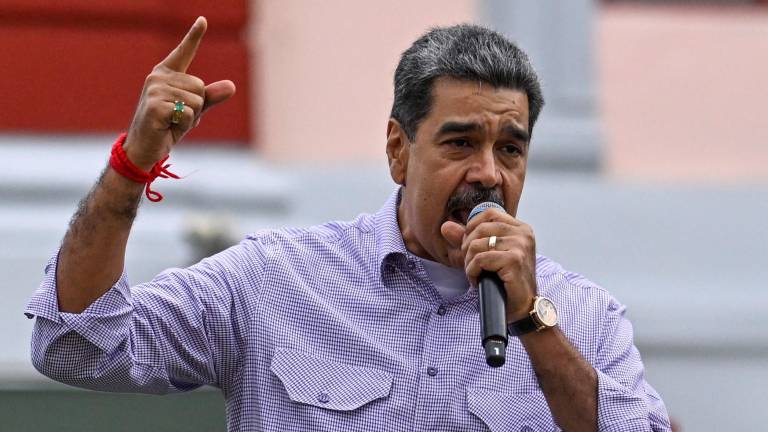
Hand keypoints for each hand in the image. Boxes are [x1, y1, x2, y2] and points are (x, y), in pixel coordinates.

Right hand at [123, 16, 235, 170]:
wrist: (145, 148)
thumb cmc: (168, 126)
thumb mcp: (194, 110)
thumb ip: (211, 97)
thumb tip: (231, 86)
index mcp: (166, 74)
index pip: (184, 52)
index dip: (194, 35)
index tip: (203, 20)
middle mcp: (158, 77)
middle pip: (200, 86)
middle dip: (197, 106)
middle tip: (178, 116)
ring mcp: (155, 90)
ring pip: (197, 100)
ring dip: (191, 117)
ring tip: (172, 122)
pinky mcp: (156, 106)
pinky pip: (189, 113)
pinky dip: (184, 125)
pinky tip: (168, 127)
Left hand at [441, 209, 536, 321]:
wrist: (522, 307)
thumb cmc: (505, 282)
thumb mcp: (485, 256)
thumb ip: (466, 239)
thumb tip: (445, 226)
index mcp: (520, 228)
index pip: (488, 213)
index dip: (472, 227)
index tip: (470, 247)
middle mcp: (523, 233)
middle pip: (480, 229)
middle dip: (467, 249)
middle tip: (471, 266)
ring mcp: (520, 245)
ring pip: (477, 245)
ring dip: (469, 263)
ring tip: (476, 274)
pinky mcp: (514, 260)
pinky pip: (480, 259)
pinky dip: (473, 272)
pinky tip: (478, 281)